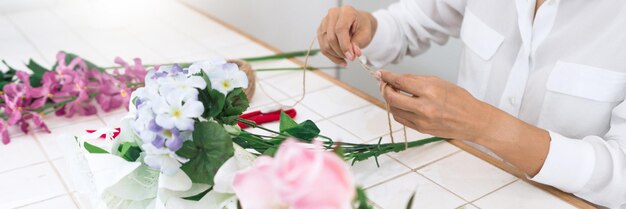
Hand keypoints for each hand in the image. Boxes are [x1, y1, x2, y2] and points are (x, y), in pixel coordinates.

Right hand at [317, 6, 376, 66]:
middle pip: (331, 38)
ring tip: (347, 57)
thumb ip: (358, 43)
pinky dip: (332, 56)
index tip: (351, 56)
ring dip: (336, 55)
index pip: (340, 29)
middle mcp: (333, 14)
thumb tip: (352, 54)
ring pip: (325, 44)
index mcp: (346, 12)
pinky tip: (341, 60)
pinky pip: (323, 48)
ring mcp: (324, 22)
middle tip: (351, 58)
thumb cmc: (362, 27)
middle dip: (341, 52)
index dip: (344, 45)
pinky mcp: (321, 31)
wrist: (358, 24)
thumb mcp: (365, 35)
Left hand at [378, 70, 494, 140]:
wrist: (473, 121)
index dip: (387, 76)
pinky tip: (400, 104)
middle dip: (384, 88)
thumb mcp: (439, 82)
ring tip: (394, 93)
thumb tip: (397, 78)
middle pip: (392, 97)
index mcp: (429, 91)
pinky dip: (397, 110)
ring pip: (394, 109)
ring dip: (390, 100)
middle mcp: (424, 107)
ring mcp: (421, 120)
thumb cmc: (459, 99)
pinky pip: (401, 119)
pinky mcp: (421, 129)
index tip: (381, 73)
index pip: (400, 82)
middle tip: (384, 83)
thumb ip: (416, 80)